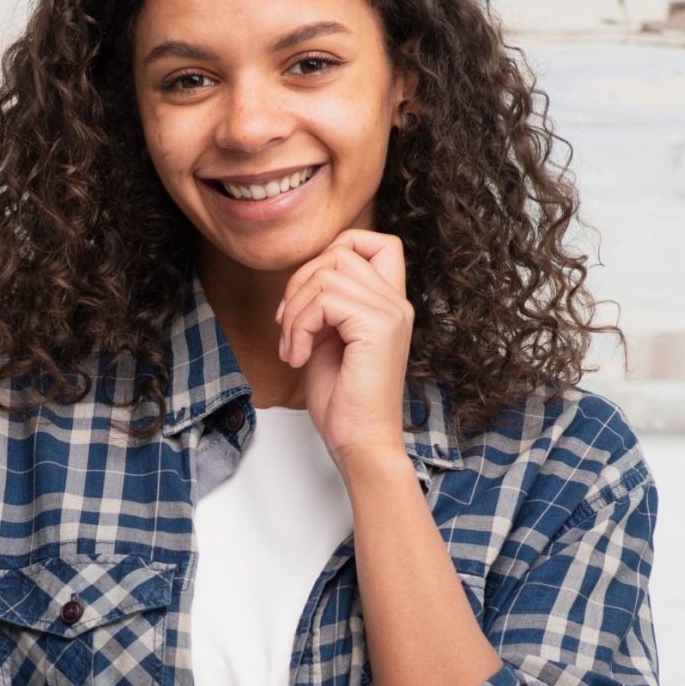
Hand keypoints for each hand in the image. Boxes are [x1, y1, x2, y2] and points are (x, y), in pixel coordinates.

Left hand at [274, 229, 411, 473]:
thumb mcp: (330, 339)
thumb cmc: (344, 402)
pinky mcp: (377, 327)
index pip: (378, 242)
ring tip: (292, 347)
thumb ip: (326, 304)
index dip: (336, 250)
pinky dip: (298, 328)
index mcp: (390, 304)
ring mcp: (391, 313)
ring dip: (294, 310)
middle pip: (340, 250)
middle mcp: (397, 303)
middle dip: (299, 283)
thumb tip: (301, 277)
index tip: (310, 295)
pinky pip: (323, 301)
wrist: (360, 444)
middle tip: (287, 327)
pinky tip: (297, 357)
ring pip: (326, 273)